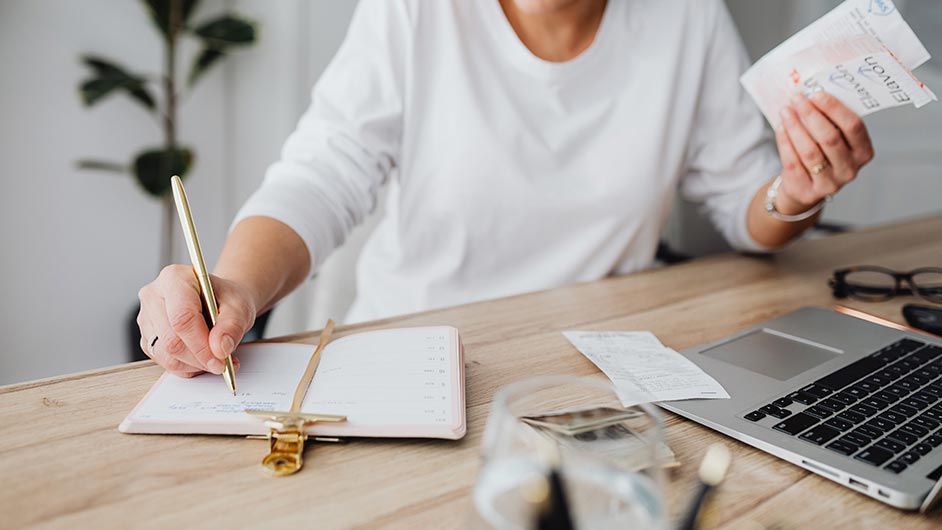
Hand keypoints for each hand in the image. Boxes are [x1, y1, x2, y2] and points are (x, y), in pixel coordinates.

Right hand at [137, 265, 255, 377]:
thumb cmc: (226, 299)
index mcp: (175, 278)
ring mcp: (146, 318)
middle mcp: (154, 296)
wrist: (219, 301)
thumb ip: (232, 326)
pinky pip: (164, 362)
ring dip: (194, 365)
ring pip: (166, 355)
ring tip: (216, 358)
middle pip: (172, 340)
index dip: (201, 345)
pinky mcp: (147, 338)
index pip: (182, 317)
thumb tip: (220, 349)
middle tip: (223, 363)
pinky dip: (187, 366)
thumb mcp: (239, 307)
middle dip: (200, 358)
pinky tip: (202, 358)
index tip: (221, 360)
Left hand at [774, 91, 873, 214]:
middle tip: (797, 97)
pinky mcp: (808, 190)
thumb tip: (813, 91)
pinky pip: (793, 161)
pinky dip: (785, 141)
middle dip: (811, 114)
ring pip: (809, 150)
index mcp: (863, 152)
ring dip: (795, 126)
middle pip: (829, 138)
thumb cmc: (824, 154)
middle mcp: (850, 169)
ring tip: (785, 110)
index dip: (835, 108)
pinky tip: (780, 127)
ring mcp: (829, 183)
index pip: (853, 126)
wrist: (806, 187)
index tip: (817, 93)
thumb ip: (831, 120)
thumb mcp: (836, 139)